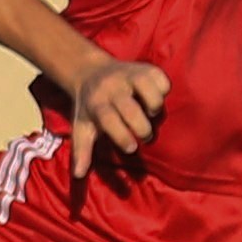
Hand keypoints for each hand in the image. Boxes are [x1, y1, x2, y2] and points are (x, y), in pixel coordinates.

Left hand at [67, 56, 168, 179]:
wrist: (89, 72)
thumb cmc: (89, 108)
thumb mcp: (82, 128)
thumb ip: (82, 151)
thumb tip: (78, 174)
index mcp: (96, 104)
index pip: (109, 120)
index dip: (122, 136)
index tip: (130, 147)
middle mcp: (112, 88)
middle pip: (131, 110)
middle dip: (142, 129)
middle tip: (143, 136)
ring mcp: (129, 75)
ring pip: (150, 92)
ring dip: (155, 108)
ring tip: (150, 114)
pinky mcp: (145, 68)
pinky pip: (161, 79)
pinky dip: (163, 90)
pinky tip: (154, 98)